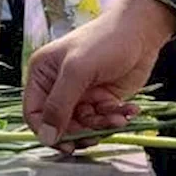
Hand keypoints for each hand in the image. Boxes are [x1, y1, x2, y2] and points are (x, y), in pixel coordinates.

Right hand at [24, 0, 173, 151]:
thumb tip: (47, 136)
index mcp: (43, 74)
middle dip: (80, 130)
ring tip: (118, 116)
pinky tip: (128, 110)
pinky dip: (115, 119)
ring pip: (83, 126)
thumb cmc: (105, 40)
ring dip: (102, 125)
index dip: (47, 131)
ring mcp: (81, 94)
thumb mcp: (77, 70)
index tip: (66, 143)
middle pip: (60, 125)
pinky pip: (102, 120)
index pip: (34, 113)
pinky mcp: (101, 99)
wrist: (142, 31)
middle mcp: (59, 86)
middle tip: (97, 131)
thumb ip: (59, 104)